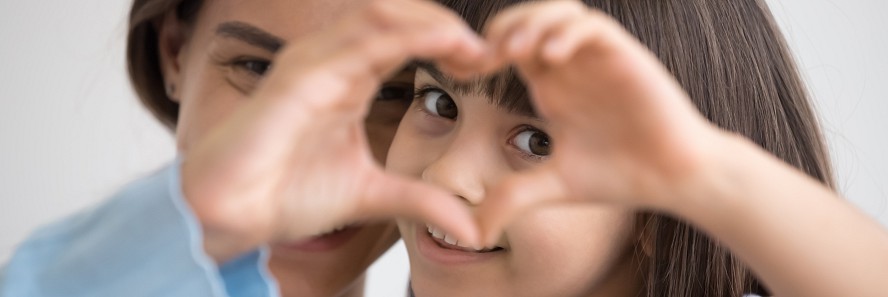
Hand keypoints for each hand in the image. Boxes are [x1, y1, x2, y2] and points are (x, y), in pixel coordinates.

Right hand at [180, 0, 487, 261]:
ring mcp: (313, 63)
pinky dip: (403, 35)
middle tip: (485, 50)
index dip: (447, 44)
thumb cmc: (288, 193)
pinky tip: (439, 42)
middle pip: (396, 17)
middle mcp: (332, 62)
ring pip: (377, 15)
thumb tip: (472, 230)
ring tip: (469, 44)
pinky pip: (356, 41)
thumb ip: (420, 200)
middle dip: (444, 26)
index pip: (404, 39)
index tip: (485, 65)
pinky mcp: (299, 77)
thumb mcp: (373, 196)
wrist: (232, 214)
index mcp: (350, 79)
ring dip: (429, 23)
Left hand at [475, 0, 727, 243]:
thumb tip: (472, 233)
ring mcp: (596, 57)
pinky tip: (552, 59)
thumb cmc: (619, 176)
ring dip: (530, 23)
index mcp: (549, 85)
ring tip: (512, 51)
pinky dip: (568, 33)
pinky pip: (591, 26)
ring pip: (557, 11)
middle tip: (480, 59)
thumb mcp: (553, 186)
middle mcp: (569, 65)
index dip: (476, 54)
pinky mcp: (624, 55)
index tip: (454, 73)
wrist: (674, 178)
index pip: (505, 49)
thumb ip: (512, 198)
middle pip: (525, 20)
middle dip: (497, 31)